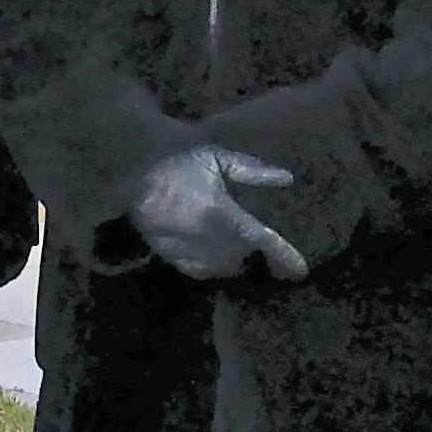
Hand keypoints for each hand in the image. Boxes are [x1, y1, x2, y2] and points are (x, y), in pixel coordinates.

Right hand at [129, 146, 309, 283]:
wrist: (132, 175)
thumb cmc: (177, 162)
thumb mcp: (217, 159)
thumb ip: (252, 172)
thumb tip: (286, 179)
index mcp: (223, 213)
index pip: (263, 241)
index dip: (284, 257)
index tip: (300, 271)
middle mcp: (210, 240)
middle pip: (245, 259)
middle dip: (256, 256)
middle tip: (262, 247)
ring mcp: (190, 252)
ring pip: (224, 269)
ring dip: (235, 261)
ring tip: (238, 250)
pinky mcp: (173, 259)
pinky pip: (202, 271)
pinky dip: (213, 265)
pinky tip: (212, 253)